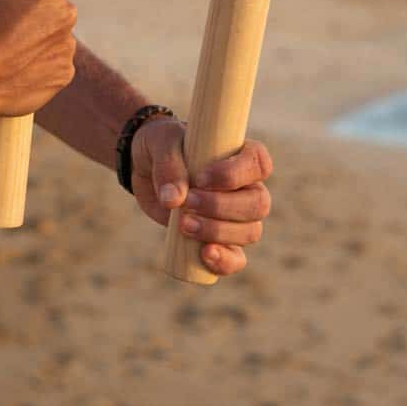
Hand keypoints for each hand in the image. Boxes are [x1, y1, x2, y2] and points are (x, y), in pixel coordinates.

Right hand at [0, 0, 77, 116]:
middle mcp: (66, 12)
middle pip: (59, 2)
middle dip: (40, 6)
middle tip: (10, 16)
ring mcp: (67, 45)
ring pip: (58, 33)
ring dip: (41, 35)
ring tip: (9, 45)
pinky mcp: (64, 73)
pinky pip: (56, 61)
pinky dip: (41, 63)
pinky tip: (16, 66)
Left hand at [131, 119, 271, 275]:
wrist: (147, 168)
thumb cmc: (162, 145)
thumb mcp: (161, 143)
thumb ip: (168, 166)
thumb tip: (173, 201)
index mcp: (240, 154)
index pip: (259, 164)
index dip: (235, 175)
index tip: (200, 178)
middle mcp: (246, 186)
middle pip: (258, 204)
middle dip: (222, 207)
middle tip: (188, 202)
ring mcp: (236, 216)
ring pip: (250, 232)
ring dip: (218, 232)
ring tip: (183, 224)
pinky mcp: (220, 239)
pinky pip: (237, 258)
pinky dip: (225, 261)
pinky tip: (204, 255)